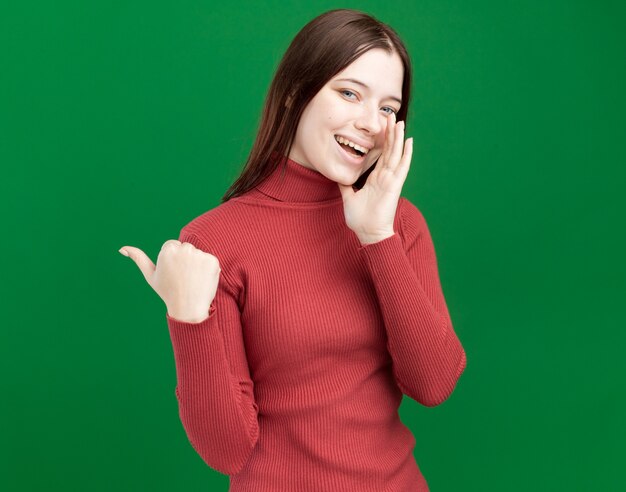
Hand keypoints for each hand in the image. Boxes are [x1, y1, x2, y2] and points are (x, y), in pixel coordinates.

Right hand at [119, 240, 220, 321]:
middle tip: (182, 278)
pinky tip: (202, 280)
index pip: (173, 245)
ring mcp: (199, 255)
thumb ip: (138, 259)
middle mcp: (184, 249)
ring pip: (198, 253)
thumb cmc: (168, 292)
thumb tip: (121, 248)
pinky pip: (210, 260)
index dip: (172, 260)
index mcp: (168, 250)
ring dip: (197, 264)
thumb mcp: (151, 275)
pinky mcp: (212, 261)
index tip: (172, 273)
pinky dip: (208, 269)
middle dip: (185, 260)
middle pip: (186, 247)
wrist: (188, 308)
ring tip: (192, 279)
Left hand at [337, 112, 413, 244]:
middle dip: (390, 133)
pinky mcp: (394, 186)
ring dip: (398, 138)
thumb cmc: (360, 219)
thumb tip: (339, 177)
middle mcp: (385, 177)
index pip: (380, 155)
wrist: (368, 233)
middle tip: (391, 116)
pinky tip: (410, 141)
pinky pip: (402, 167)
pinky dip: (406, 154)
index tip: (382, 127)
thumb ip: (345, 187)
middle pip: (389, 151)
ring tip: (400, 122)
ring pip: (395, 154)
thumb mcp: (349, 198)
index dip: (382, 141)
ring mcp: (391, 181)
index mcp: (376, 179)